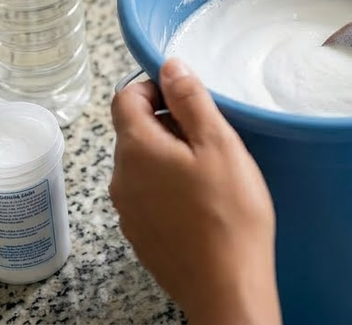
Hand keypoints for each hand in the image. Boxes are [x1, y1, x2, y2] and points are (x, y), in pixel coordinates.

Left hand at [110, 59, 279, 324]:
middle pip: (133, 132)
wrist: (227, 286)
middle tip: (208, 138)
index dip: (154, 88)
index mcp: (137, 148)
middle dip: (166, 124)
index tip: (186, 98)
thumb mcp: (219, 144)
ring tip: (208, 173)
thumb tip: (170, 65)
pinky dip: (167, 189)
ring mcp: (128, 211)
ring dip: (167, 158)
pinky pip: (147, 197)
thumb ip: (191, 99)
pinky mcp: (140, 236)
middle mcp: (121, 178)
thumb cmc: (229, 214)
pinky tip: (201, 204)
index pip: (125, 98)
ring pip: (140, 166)